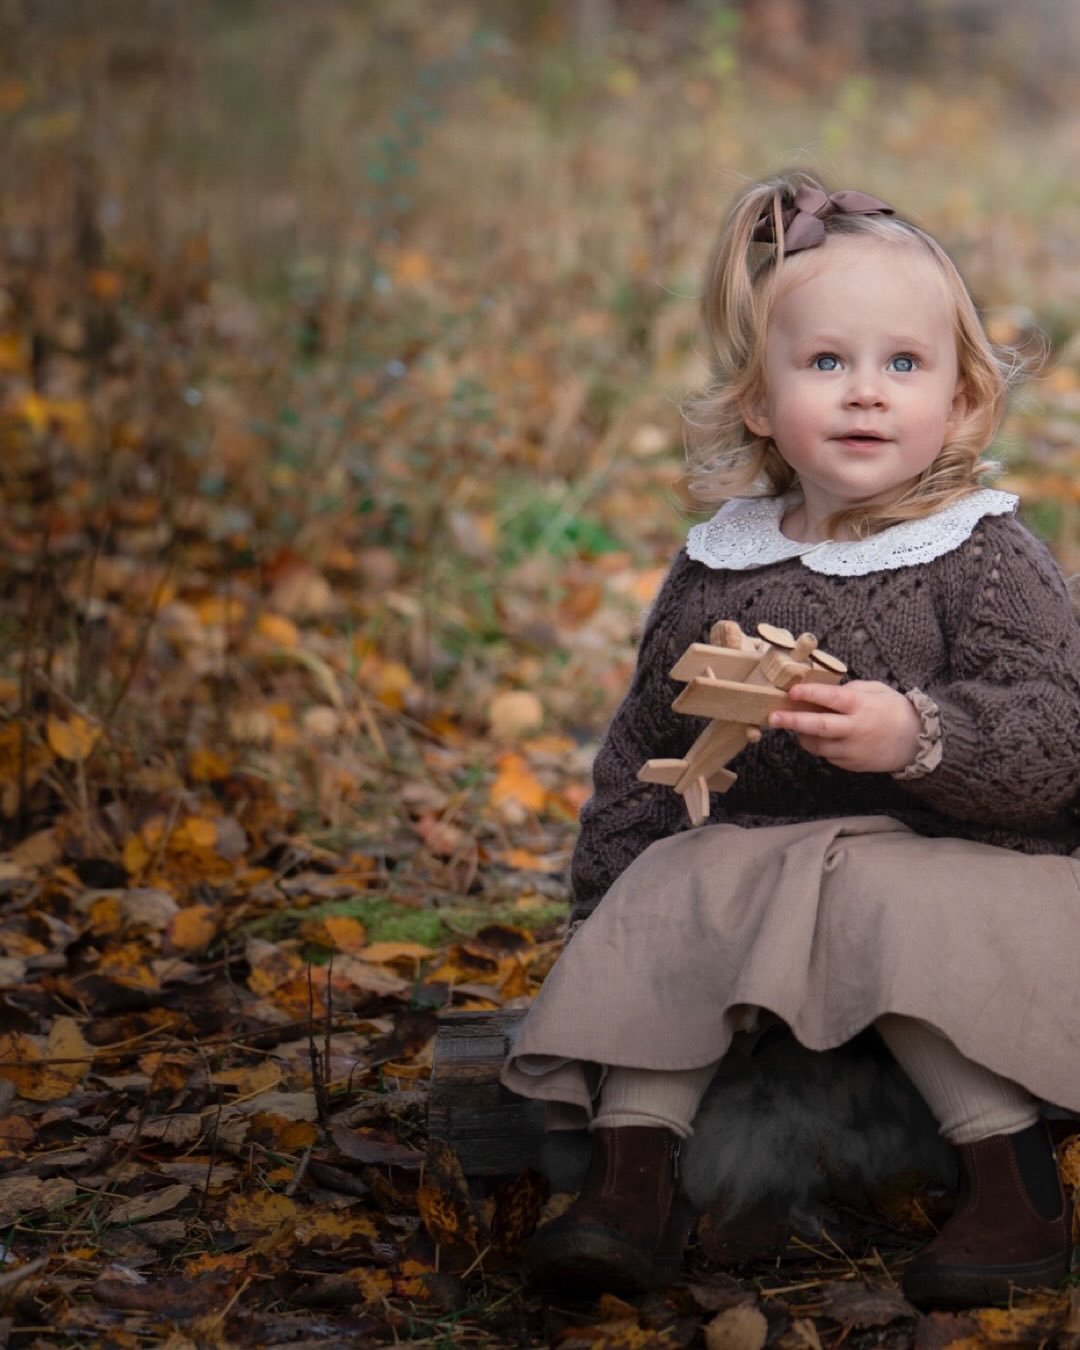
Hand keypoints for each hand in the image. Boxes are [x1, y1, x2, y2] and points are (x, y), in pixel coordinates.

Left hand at [767, 680, 920, 773]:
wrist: (916, 742)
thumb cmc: (893, 710)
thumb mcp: (876, 690)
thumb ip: (850, 689)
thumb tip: (823, 690)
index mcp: (861, 706)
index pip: (831, 698)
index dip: (810, 694)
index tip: (791, 691)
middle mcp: (855, 728)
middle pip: (818, 726)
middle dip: (793, 721)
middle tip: (773, 718)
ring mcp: (852, 749)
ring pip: (817, 745)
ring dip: (802, 735)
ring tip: (794, 726)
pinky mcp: (851, 764)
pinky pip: (827, 755)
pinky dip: (818, 746)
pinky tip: (817, 737)